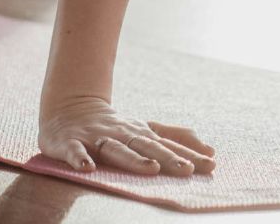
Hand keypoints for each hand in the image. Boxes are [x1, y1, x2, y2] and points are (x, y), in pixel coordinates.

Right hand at [39, 96, 216, 175]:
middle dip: (167, 157)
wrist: (69, 109)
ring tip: (151, 168)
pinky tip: (88, 169)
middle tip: (187, 169)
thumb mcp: (145, 131)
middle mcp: (121, 134)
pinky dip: (80, 158)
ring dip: (133, 159)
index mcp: (140, 133)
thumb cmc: (114, 127)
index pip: (167, 145)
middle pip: (146, 146)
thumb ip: (176, 138)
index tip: (210, 164)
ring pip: (116, 149)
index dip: (188, 155)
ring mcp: (95, 138)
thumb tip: (210, 150)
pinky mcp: (70, 143)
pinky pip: (74, 151)